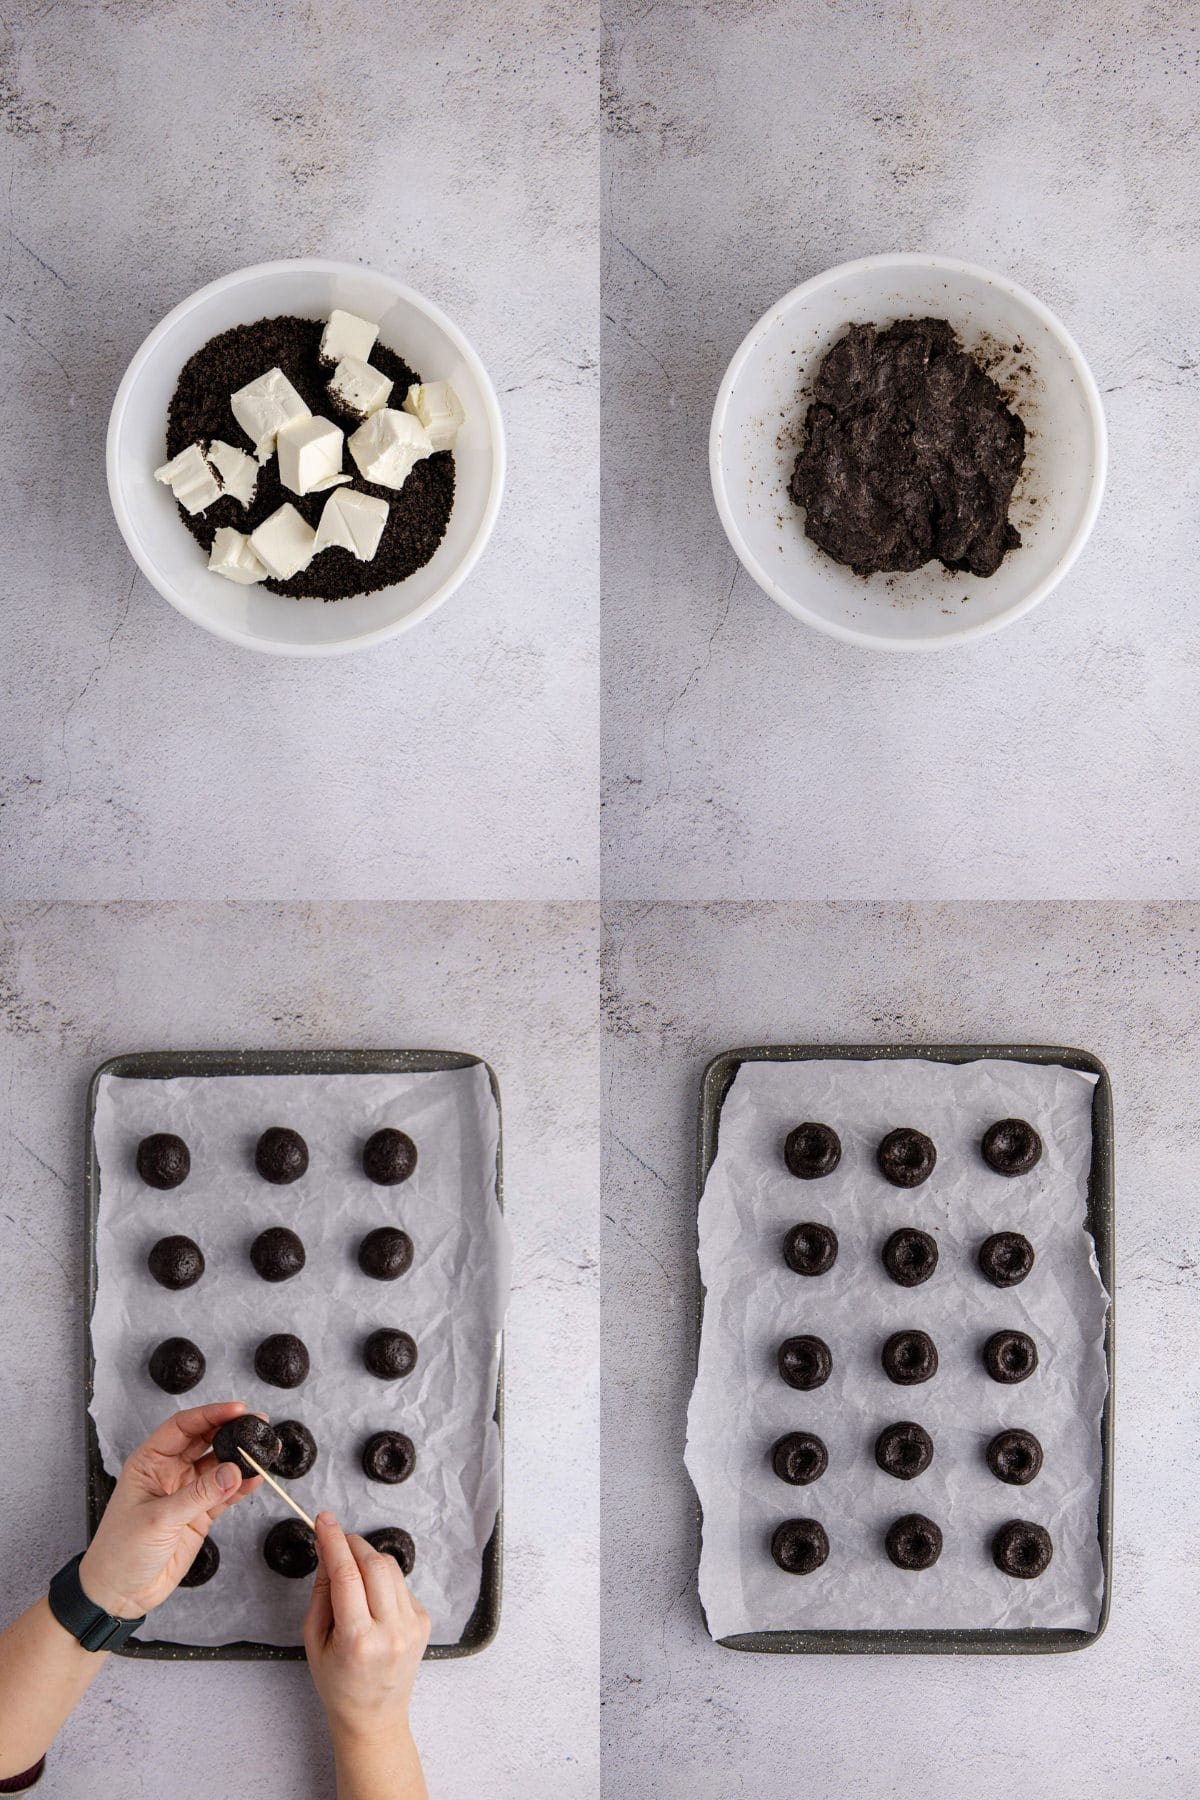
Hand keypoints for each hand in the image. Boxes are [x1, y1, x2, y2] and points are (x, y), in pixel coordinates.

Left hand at [78, 1401, 262, 1617]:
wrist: (119, 1594)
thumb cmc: (121, 1552)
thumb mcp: (158, 1519)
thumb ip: (199, 1495)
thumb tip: (234, 1470)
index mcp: (149, 1463)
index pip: (183, 1427)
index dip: (210, 1415)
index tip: (238, 1410)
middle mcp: (169, 1472)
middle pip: (205, 1440)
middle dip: (231, 1430)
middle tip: (259, 1425)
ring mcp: (186, 1493)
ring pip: (219, 1466)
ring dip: (241, 1459)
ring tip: (265, 1452)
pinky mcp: (199, 1515)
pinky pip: (225, 1494)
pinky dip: (242, 1486)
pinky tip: (256, 1480)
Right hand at [303, 1511, 429, 1748]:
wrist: (374, 1716)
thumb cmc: (337, 1683)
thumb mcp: (314, 1640)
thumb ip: (321, 1591)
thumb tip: (328, 1549)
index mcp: (357, 1640)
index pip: (346, 1575)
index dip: (333, 1540)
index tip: (324, 1519)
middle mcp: (390, 1631)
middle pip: (375, 1564)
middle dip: (353, 1544)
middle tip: (336, 1542)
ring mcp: (412, 1626)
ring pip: (391, 1568)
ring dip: (368, 1559)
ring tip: (352, 1573)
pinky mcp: (424, 1621)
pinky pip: (401, 1584)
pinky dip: (383, 1580)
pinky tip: (371, 1599)